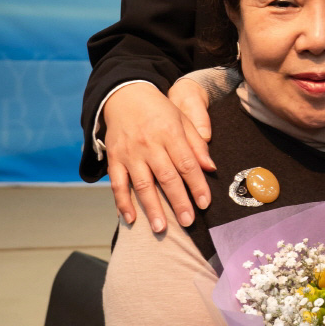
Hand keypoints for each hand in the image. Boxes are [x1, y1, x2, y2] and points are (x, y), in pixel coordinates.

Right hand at [104, 81, 213, 232]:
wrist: (126, 96)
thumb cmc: (160, 111)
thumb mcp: (183, 120)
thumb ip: (197, 144)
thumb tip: (211, 168)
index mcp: (171, 134)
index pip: (187, 164)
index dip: (197, 185)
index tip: (205, 203)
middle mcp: (150, 145)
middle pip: (167, 177)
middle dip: (179, 202)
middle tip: (188, 222)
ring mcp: (130, 153)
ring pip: (143, 184)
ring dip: (152, 208)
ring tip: (161, 229)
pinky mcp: (114, 159)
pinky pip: (118, 184)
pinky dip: (122, 202)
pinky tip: (130, 219)